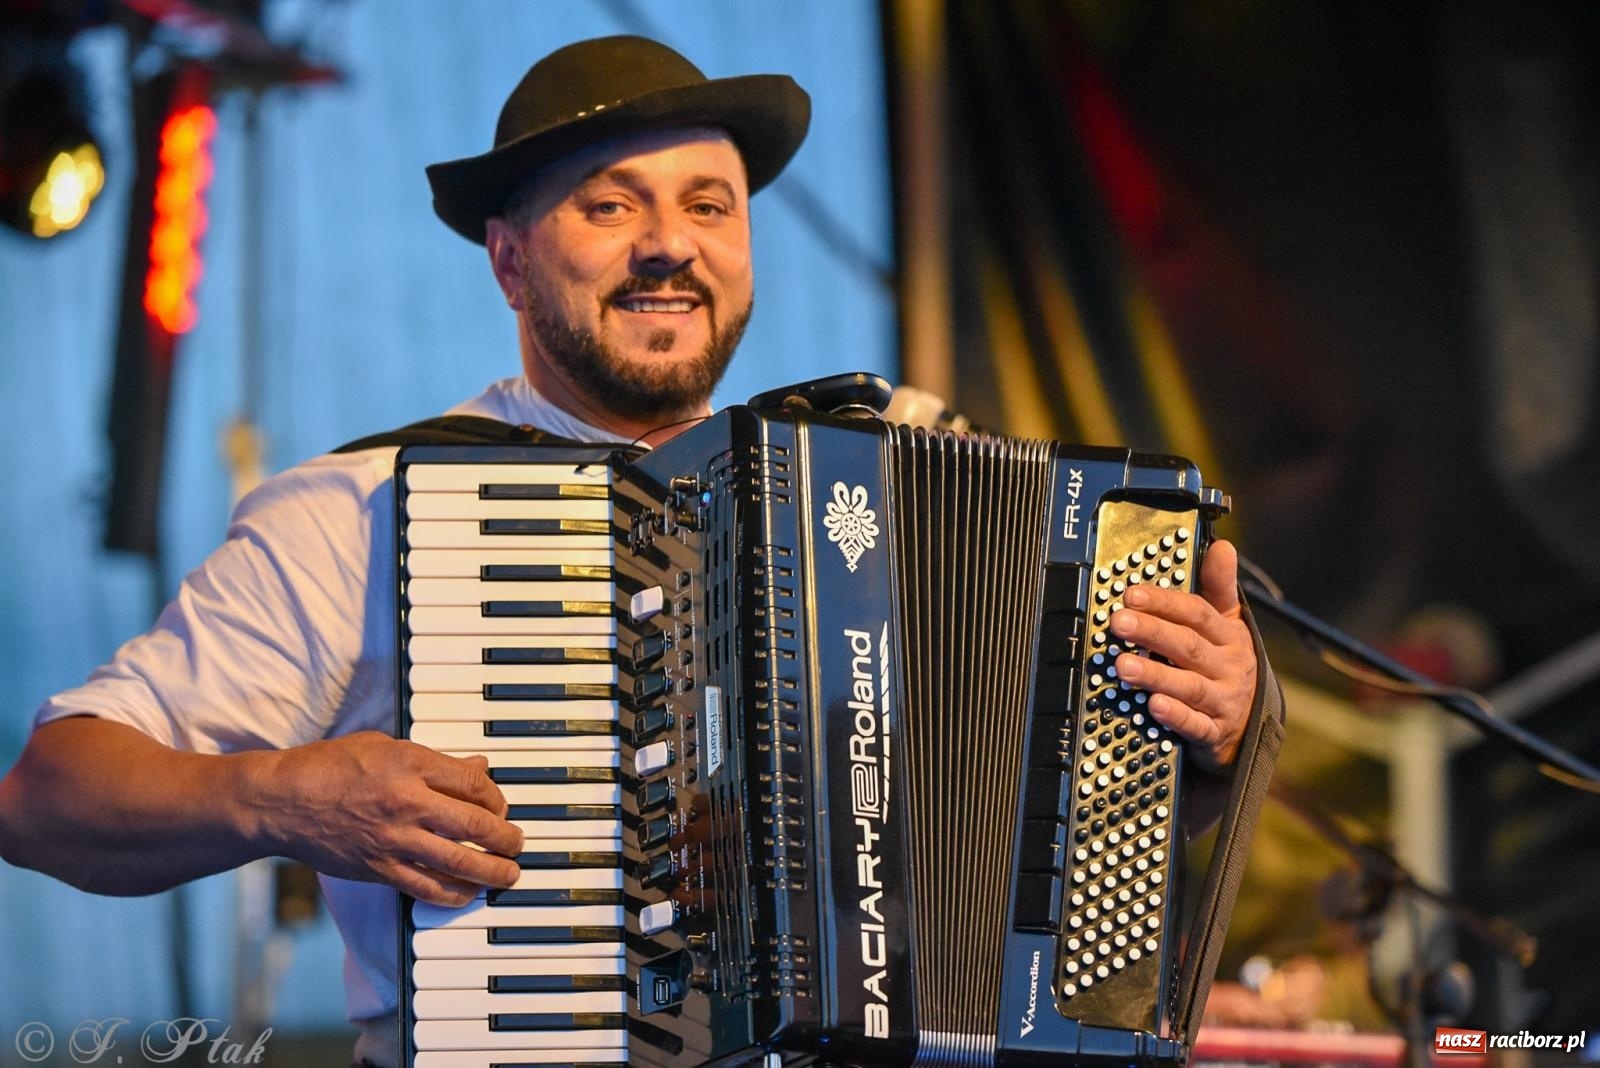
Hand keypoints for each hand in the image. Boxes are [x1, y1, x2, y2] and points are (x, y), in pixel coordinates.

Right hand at [245, 731, 522, 905]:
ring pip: (459, 862)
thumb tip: (476, 768)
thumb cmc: (328, 767)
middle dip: (506, 837)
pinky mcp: (378, 868)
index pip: (474, 784)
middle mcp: (407, 802)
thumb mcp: (384, 747)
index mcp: (410, 764)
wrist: (280, 801)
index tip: (500, 807)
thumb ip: (433, 760)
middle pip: (476, 824)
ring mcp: (393, 839)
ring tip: (508, 873)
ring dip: (492, 870)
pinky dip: (454, 893)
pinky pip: (426, 887)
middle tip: (517, 843)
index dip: (497, 798)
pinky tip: (469, 892)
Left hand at [1107, 539, 1255, 772]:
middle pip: (1189, 646)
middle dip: (1152, 633)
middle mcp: (1227, 667)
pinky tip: (1153, 706)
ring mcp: (1222, 701)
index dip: (1165, 603)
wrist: (1248, 726)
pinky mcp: (1214, 733)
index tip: (1132, 593)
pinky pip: (1195, 725)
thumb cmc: (1228, 666)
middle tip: (1119, 622)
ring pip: (1189, 686)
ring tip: (1123, 665)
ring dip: (1155, 675)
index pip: (1197, 614)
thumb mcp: (1229, 624)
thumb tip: (1223, 547)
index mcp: (1229, 637)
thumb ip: (1219, 587)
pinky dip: (1175, 716)